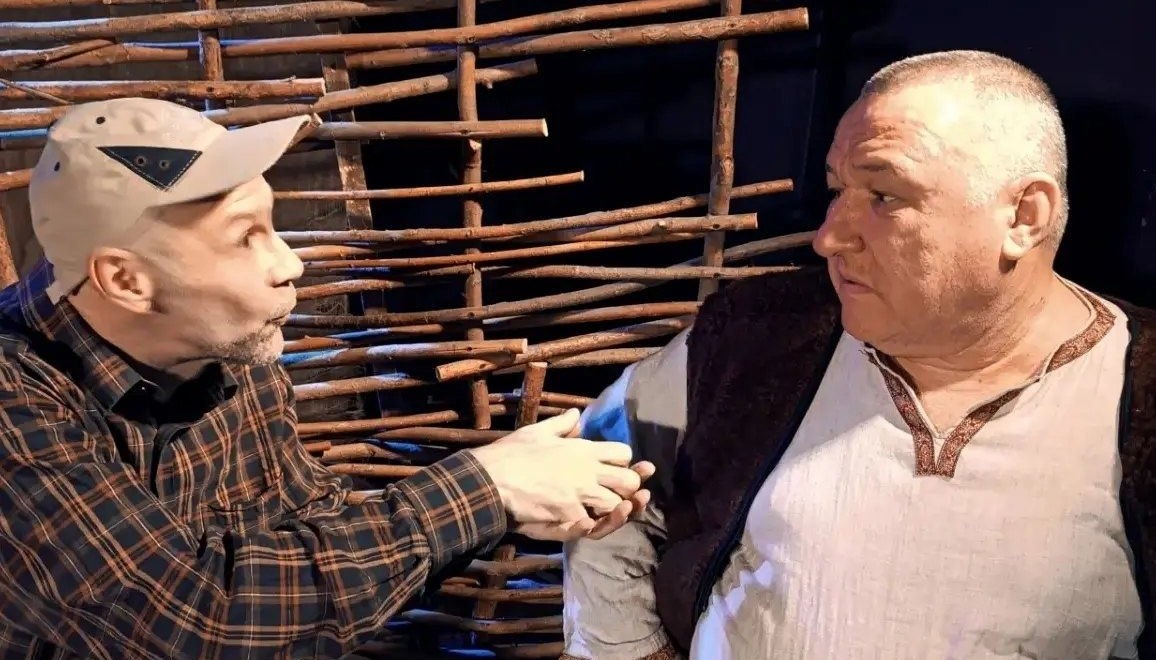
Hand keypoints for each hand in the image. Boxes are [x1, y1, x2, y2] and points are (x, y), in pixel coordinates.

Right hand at [467, 409, 645, 531]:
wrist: (490, 480)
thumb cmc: (512, 453)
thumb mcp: (537, 431)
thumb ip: (561, 424)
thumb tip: (576, 414)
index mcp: (583, 449)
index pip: (622, 453)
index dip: (623, 462)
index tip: (613, 468)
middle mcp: (587, 472)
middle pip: (629, 482)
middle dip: (628, 488)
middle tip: (617, 492)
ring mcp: (580, 495)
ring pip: (616, 506)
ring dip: (613, 510)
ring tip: (604, 509)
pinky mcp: (568, 515)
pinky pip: (592, 524)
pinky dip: (593, 524)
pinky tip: (587, 520)